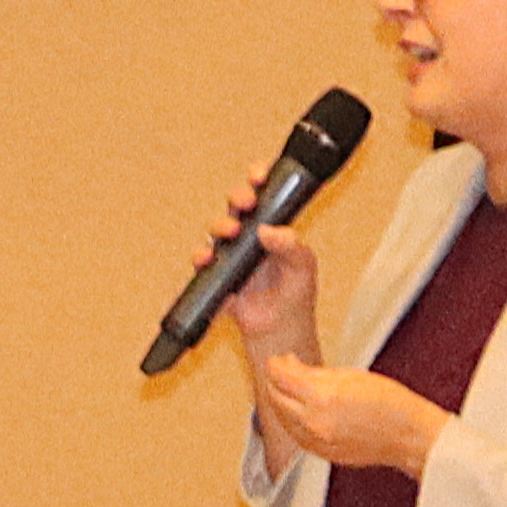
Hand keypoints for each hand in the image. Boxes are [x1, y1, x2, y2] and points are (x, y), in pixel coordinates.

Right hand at [203, 188, 328, 368]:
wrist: (279, 329)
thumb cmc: (295, 294)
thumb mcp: (304, 267)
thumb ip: (292, 247)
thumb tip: (269, 231)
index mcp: (273, 226)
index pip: (264, 193)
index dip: (258, 179)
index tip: (258, 176)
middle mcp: (249, 235)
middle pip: (236, 206)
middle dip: (238, 197)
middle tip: (246, 203)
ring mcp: (231, 253)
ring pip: (216, 229)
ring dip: (219, 226)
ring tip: (229, 234)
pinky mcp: (216, 274)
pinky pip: (202, 262)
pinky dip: (202, 260)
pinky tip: (207, 262)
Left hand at [246, 348, 452, 476]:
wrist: (408, 435)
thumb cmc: (390, 402)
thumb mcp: (351, 375)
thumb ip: (315, 373)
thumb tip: (292, 367)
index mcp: (322, 396)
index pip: (281, 377)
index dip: (275, 365)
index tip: (277, 360)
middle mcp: (313, 421)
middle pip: (275, 398)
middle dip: (275, 381)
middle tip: (284, 370)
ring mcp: (315, 440)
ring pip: (281, 418)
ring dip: (281, 401)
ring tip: (291, 389)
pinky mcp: (320, 452)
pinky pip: (294, 435)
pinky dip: (291, 420)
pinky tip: (299, 410)